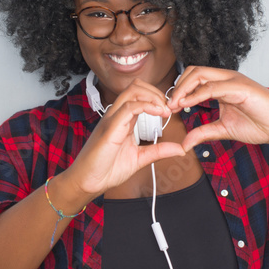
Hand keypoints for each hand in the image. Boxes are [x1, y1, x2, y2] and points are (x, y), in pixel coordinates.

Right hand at [64, 78, 185, 196]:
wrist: (88, 182)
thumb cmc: (106, 169)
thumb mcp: (140, 159)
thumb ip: (159, 151)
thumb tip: (180, 149)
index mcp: (123, 120)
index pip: (140, 95)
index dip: (158, 98)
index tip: (171, 111)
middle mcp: (117, 115)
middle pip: (136, 86)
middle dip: (157, 92)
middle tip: (170, 108)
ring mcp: (112, 119)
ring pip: (132, 91)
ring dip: (153, 96)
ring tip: (165, 110)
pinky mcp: (110, 128)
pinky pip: (128, 108)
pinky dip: (146, 106)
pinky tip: (158, 114)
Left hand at [167, 66, 268, 151]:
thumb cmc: (260, 124)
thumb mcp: (224, 130)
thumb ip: (204, 132)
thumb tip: (185, 143)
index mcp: (222, 85)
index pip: (194, 78)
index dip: (179, 91)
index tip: (170, 108)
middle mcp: (226, 79)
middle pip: (193, 72)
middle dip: (177, 87)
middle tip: (169, 106)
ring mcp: (234, 81)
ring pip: (200, 75)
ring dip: (184, 89)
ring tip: (175, 105)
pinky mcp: (241, 87)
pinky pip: (214, 87)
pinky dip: (198, 95)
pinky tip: (188, 105)